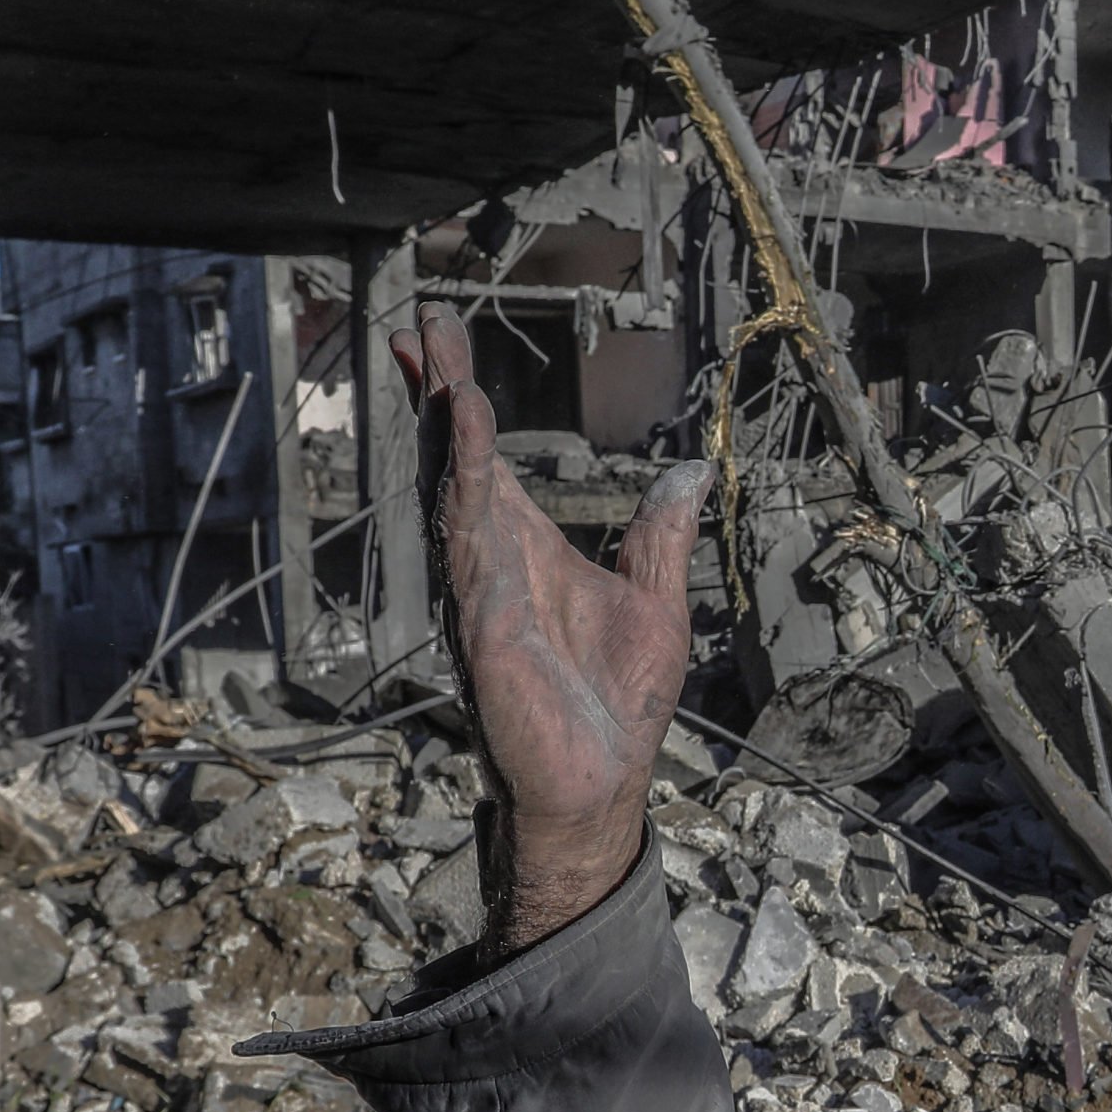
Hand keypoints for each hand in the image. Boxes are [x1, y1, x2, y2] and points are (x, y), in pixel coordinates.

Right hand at [393, 302, 706, 949]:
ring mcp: (485, 588)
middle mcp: (498, 561)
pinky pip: (474, 540)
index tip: (443, 347)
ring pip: (457, 488)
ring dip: (450, 426)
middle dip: (441, 393)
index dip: (466, 404)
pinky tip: (472, 438)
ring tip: (440, 361)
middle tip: (422, 327)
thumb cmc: (616, 708)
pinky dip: (471, 485)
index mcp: (531, 551)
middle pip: (460, 460)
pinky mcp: (488, 621)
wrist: (600, 784)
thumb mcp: (657, 602)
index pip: (490, 461)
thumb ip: (661, 536)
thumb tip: (688, 476)